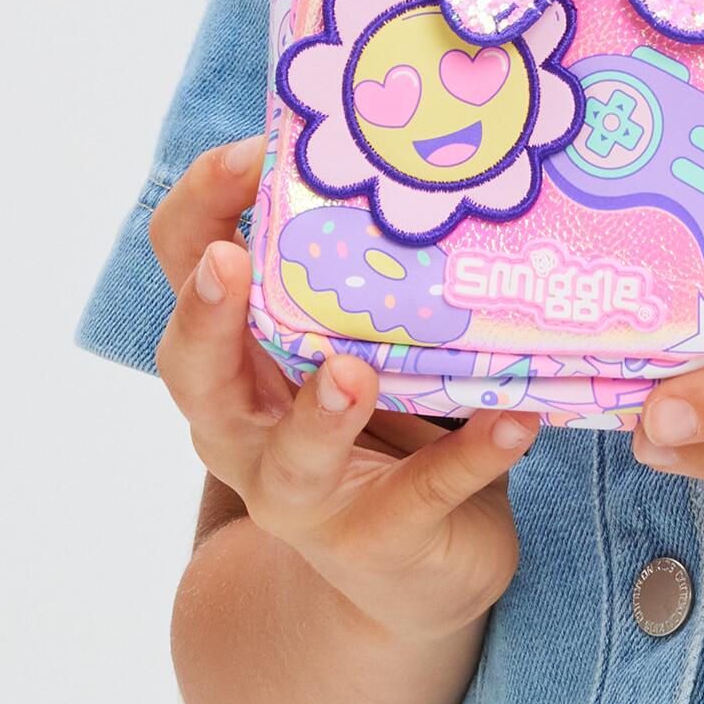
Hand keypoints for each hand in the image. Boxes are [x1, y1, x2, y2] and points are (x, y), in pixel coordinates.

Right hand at [149, 137, 539, 643]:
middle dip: (206, 316)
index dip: (200, 211)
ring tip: (351, 370)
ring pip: (291, 459)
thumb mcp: (358, 332)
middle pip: (195, 373)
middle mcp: (247, 428)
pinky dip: (472, 456)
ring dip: (317, 413)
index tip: (248, 151)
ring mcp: (308, 496)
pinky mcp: (383, 537)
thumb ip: (365, 261)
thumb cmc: (382, 420)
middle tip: (228, 262)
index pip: (186, 268)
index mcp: (237, 357)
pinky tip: (516, 418)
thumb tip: (426, 128)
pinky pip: (426, 494)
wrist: (409, 576)